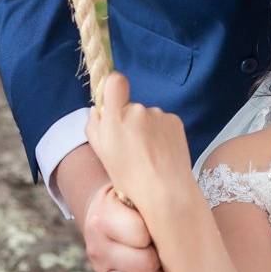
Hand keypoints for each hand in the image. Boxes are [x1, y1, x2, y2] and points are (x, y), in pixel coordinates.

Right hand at [82, 182, 163, 271]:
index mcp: (103, 217)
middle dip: (160, 255)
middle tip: (163, 244)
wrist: (107, 208)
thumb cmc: (134, 198)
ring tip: (160, 260)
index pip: (139, 234)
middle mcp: (96, 245)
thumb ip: (153, 197)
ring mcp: (101, 268)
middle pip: (144, 263)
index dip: (159, 229)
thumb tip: (182, 203)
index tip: (161, 222)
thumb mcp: (137, 190)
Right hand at [86, 71, 195, 214]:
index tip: (114, 99)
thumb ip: (95, 125)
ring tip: (150, 154)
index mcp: (116, 118)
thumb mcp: (102, 153)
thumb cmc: (130, 177)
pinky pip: (163, 121)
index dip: (113, 87)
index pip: (115, 82)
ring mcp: (158, 114)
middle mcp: (138, 110)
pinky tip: (162, 151)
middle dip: (129, 121)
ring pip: (148, 116)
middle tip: (133, 147)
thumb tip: (98, 109)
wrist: (165, 190)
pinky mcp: (175, 120)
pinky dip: (162, 133)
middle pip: (130, 106)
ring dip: (147, 129)